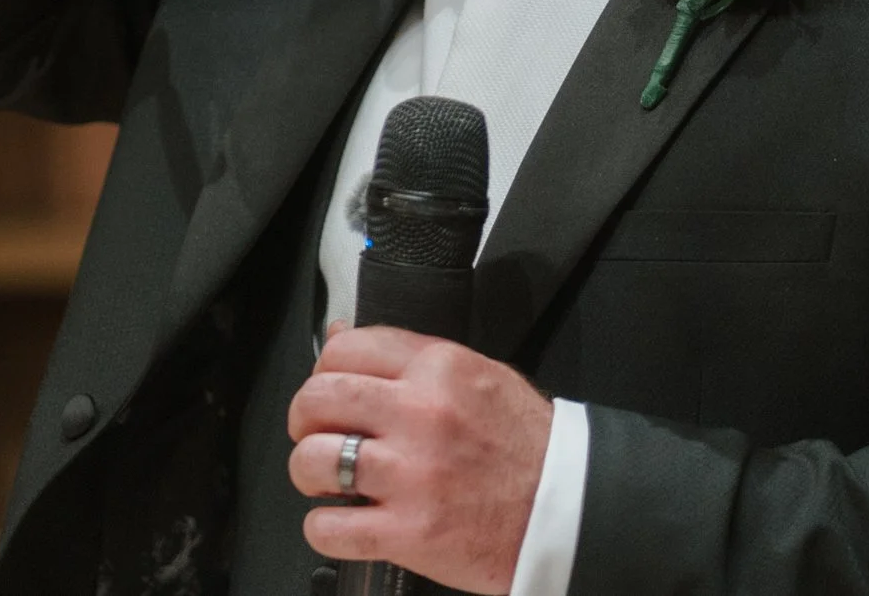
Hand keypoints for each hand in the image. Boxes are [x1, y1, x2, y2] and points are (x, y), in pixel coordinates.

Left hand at [287, 325, 552, 593]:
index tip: (327, 387)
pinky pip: (329, 528)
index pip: (346, 348)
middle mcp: (421, 415)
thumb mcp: (476, 375)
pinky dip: (323, 528)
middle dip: (304, 417)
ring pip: (313, 461)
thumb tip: (341, 336)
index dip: (323, 368)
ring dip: (308, 472)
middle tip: (314, 432)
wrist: (564, 509)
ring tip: (325, 479)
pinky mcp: (409, 532)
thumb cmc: (525, 445)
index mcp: (439, 369)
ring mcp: (412, 476)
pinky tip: (341, 522)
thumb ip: (409, 356)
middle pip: (319, 398)